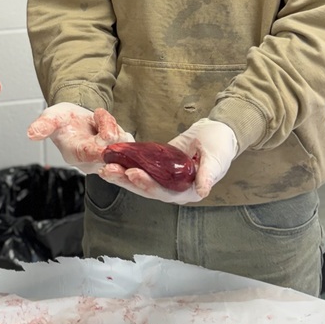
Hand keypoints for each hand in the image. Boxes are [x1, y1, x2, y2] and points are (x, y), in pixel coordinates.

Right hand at [27, 103, 133, 172]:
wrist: (75, 120)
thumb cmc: (64, 120)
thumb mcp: (51, 117)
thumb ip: (43, 125)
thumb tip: (31, 134)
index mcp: (74, 155)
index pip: (89, 154)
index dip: (100, 148)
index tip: (109, 137)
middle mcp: (91, 162)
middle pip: (110, 148)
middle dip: (109, 128)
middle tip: (97, 114)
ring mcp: (106, 161)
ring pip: (122, 144)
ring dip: (113, 125)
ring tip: (97, 118)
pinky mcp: (119, 157)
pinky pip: (129, 144)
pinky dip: (121, 131)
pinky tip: (108, 125)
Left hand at [99, 117, 238, 203]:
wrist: (219, 132)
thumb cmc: (220, 146)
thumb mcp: (216, 158)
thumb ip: (208, 175)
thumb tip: (202, 192)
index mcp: (187, 192)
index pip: (163, 192)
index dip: (147, 184)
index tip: (132, 173)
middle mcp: (173, 189)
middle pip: (145, 188)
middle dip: (125, 180)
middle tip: (107, 170)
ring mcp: (164, 178)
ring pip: (139, 179)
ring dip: (121, 174)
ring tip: (104, 167)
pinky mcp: (158, 166)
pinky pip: (141, 165)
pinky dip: (127, 162)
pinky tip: (112, 158)